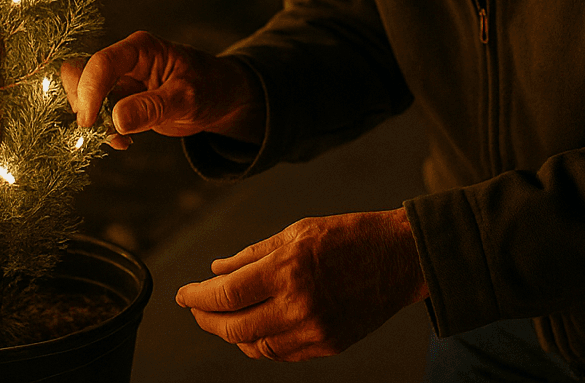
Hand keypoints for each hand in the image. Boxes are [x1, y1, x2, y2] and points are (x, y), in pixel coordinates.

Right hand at [61, 31, 263, 150]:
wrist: (221, 98)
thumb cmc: (210, 88)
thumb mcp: (187, 98)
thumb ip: (152, 107)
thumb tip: (116, 120)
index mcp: (141, 49)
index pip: (101, 63)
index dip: (88, 91)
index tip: (89, 122)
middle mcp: (125, 61)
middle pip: (79, 71)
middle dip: (82, 102)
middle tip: (99, 128)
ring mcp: (120, 81)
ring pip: (82, 93)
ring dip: (91, 120)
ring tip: (119, 138)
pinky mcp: (120, 100)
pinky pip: (96, 112)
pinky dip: (102, 130)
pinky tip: (124, 140)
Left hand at [175, 208, 428, 360]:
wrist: (401, 259)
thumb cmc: (349, 236)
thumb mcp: (296, 231)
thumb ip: (252, 254)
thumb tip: (216, 269)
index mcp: (288, 268)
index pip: (226, 293)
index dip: (197, 297)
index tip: (183, 295)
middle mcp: (299, 304)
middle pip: (234, 327)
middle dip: (207, 320)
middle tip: (196, 310)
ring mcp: (315, 329)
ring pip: (255, 346)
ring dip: (232, 334)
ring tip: (224, 318)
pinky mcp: (328, 345)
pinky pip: (281, 354)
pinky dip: (261, 344)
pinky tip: (254, 329)